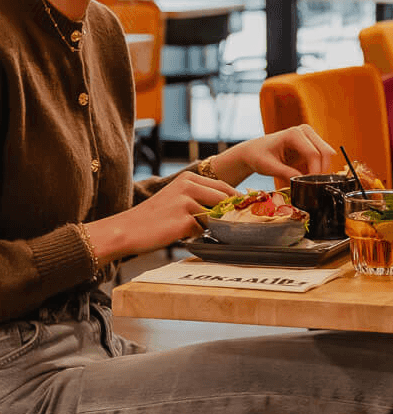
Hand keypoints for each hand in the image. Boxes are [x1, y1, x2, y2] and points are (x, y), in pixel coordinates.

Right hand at [87, 171, 235, 260]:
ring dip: (209, 226)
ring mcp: (187, 202)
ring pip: (215, 217)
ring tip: (188, 228)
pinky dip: (196, 235)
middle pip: (225, 200)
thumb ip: (202, 198)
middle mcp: (189, 185)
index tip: (245, 209)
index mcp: (188, 177)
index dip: (236, 200)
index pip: (224, 187)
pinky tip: (179, 234)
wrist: (125, 231)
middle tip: (231, 224)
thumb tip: (234, 206)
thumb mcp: (178, 198)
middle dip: (230, 213)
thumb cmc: (154, 218)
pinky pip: (203, 230)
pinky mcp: (184, 220)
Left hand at [213, 125, 336, 185]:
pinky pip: (323, 157)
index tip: (308, 184)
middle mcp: (305, 131)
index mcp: (294, 133)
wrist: (255, 151)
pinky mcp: (312, 143)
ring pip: (327, 155)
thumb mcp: (268, 167)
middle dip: (321, 171)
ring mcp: (310, 136)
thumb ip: (286, 173)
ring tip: (307, 180)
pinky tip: (307, 174)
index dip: (314, 172)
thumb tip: (302, 182)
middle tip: (311, 185)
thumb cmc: (258, 156)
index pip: (313, 154)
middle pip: (325, 153)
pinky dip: (318, 168)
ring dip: (321, 169)